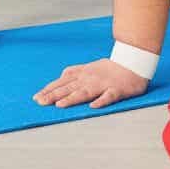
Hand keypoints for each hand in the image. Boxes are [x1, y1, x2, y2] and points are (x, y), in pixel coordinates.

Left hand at [33, 58, 148, 108]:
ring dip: (72, 98)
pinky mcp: (117, 90)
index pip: (62, 82)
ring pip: (85, 92)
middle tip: (41, 103)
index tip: (36, 97)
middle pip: (70, 88)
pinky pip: (108, 96)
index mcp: (83, 73)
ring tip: (60, 105)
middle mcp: (90, 78)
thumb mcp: (89, 66)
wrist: (133, 62)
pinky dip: (101, 101)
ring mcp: (103, 84)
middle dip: (54, 95)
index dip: (49, 89)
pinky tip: (93, 107)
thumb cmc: (110, 68)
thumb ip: (75, 72)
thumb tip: (60, 77)